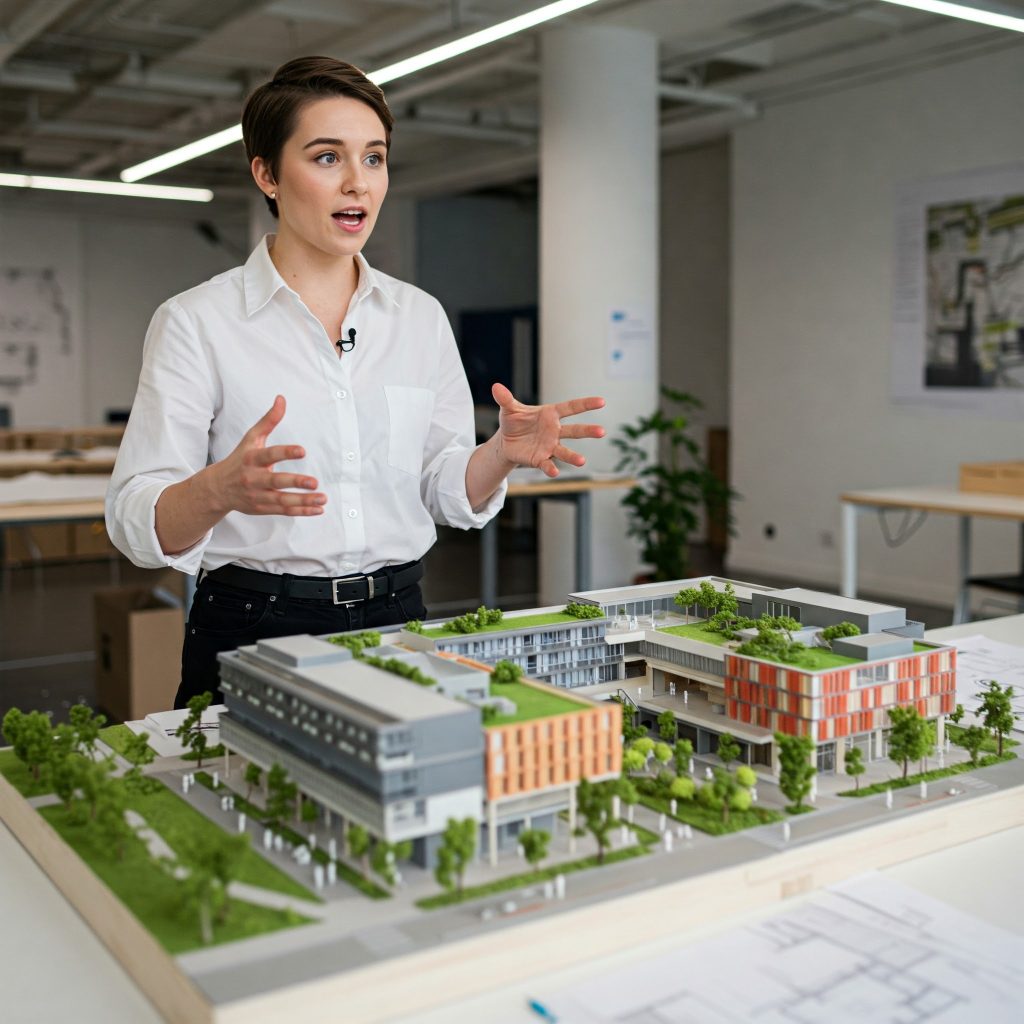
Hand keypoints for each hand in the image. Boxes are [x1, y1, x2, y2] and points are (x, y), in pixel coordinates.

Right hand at [207, 396, 325, 515]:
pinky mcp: (262, 508)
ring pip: (282, 500)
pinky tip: (318, 510)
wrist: (218, 488)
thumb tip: (281, 398)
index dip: (285, 453)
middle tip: (314, 482)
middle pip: (275, 481)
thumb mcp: (251, 438)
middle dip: (296, 482)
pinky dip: (301, 512)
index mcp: (252, 458)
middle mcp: (254, 478)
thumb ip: (268, 420)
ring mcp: (258, 495)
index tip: (303, 451)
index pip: (269, 455)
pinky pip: (284, 511)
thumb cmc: (240, 459)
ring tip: (322, 499)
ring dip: (303, 501)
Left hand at [491, 382, 605, 477]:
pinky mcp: (540, 459)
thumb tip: (496, 387)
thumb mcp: (508, 409)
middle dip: (588, 431)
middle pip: (574, 430)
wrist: (506, 441)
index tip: (602, 402)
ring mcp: (549, 446)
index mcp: (550, 414)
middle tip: (602, 431)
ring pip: (565, 450)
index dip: (586, 404)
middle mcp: (554, 430)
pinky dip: (551, 468)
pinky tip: (554, 472)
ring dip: (573, 456)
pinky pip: (548, 464)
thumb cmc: (513, 421)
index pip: (571, 407)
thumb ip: (505, 399)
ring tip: (582, 461)